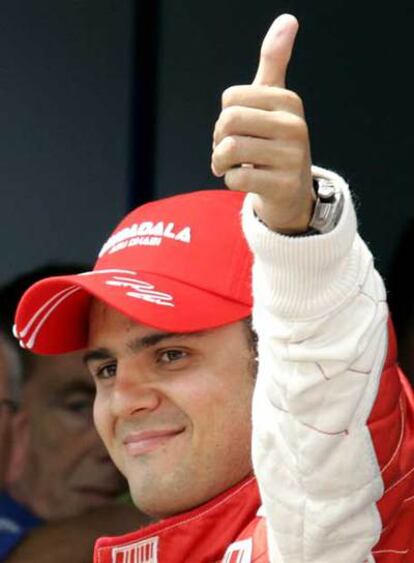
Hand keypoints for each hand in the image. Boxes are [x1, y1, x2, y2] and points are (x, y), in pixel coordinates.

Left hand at [211, 14, 313, 233]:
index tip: (238, 130)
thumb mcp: (273, 102)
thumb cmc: (273, 142)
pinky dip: (230, 182)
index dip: (224, 117)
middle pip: (228, 122)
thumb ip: (274, 62)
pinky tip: (244, 181)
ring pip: (230, 150)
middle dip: (219, 140)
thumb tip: (287, 19)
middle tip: (229, 151)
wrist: (290, 192)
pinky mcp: (283, 185)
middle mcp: (295, 126)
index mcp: (288, 101)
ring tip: (230, 166)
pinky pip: (236, 178)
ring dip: (220, 162)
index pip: (230, 98)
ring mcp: (292, 157)